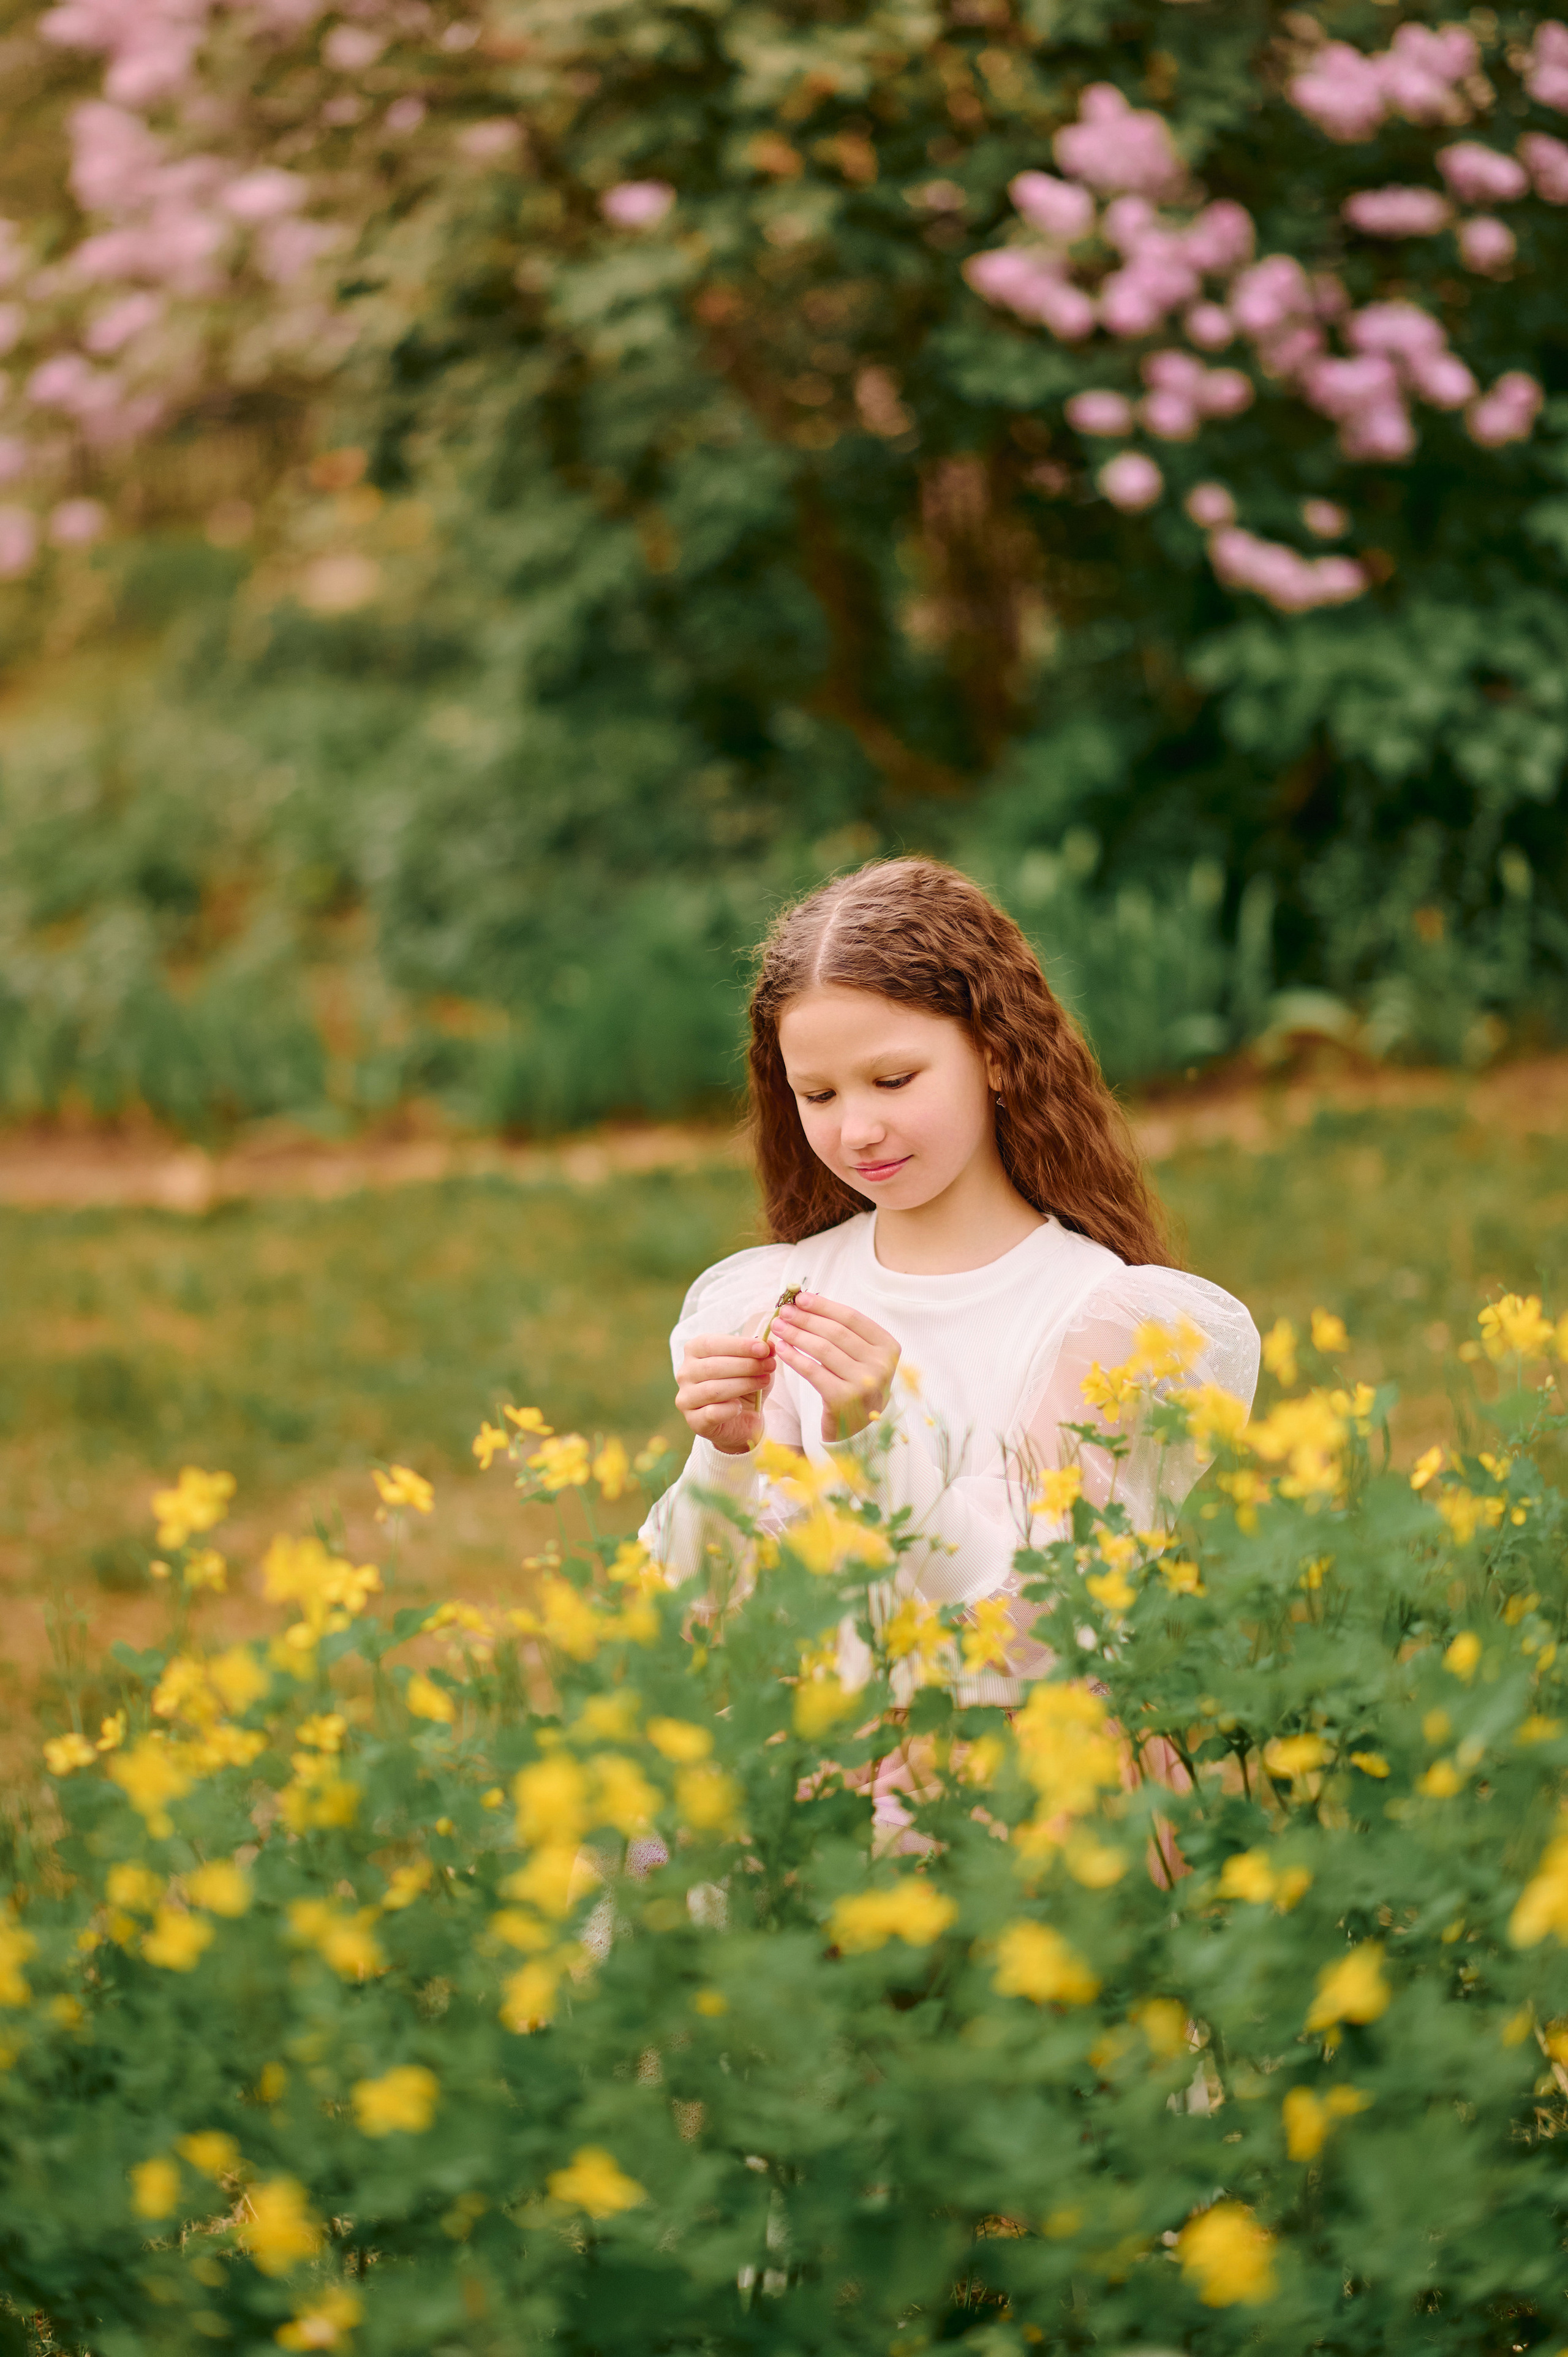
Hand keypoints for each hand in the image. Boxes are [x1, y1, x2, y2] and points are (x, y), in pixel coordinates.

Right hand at [675, 1332, 775, 1455]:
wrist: (743, 1419)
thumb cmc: (745, 1384)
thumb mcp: (756, 1364)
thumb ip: (761, 1352)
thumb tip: (769, 1344)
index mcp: (694, 1351)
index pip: (711, 1344)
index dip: (738, 1345)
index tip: (763, 1349)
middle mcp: (685, 1373)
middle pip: (712, 1366)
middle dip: (745, 1365)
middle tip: (769, 1366)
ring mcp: (686, 1398)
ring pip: (712, 1390)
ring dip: (743, 1384)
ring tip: (763, 1381)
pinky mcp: (694, 1421)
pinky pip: (711, 1413)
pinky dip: (729, 1409)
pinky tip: (740, 1407)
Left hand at [769, 1292, 899, 1443]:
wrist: (859, 1428)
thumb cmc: (856, 1384)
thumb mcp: (862, 1357)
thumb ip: (843, 1332)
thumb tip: (806, 1303)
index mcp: (888, 1347)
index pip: (852, 1318)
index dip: (824, 1306)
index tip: (801, 1298)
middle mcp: (880, 1365)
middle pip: (835, 1332)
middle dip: (806, 1318)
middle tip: (785, 1311)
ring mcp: (863, 1383)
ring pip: (822, 1349)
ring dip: (796, 1334)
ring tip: (779, 1326)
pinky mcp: (843, 1400)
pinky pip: (812, 1371)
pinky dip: (794, 1357)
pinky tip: (781, 1349)